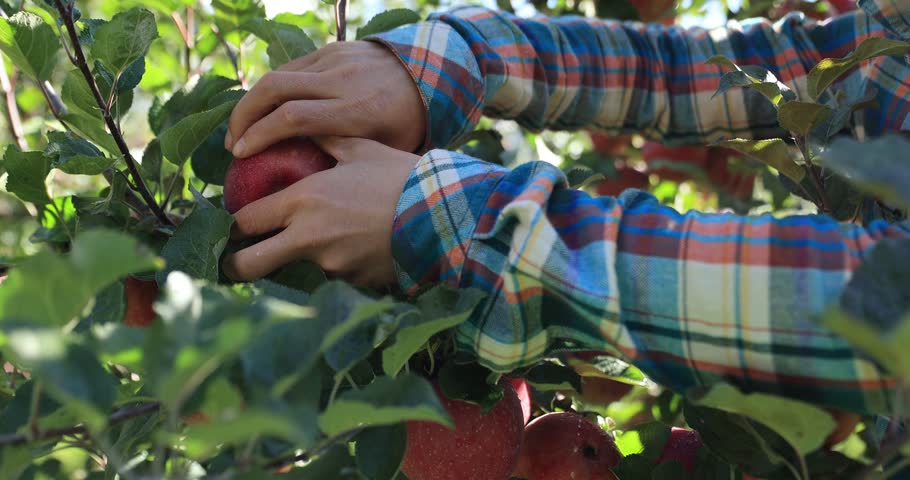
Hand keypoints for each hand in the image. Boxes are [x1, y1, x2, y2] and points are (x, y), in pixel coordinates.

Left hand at [221, 137, 420, 287]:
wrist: (444, 214)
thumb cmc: (401, 176)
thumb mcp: (362, 148)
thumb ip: (325, 138)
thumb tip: (303, 126)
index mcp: (303, 199)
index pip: (245, 220)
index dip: (234, 225)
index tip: (236, 226)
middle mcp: (308, 237)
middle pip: (249, 264)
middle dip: (236, 265)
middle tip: (237, 261)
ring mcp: (330, 266)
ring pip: (295, 271)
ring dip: (300, 262)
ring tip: (325, 245)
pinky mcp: (353, 283)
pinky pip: (335, 277)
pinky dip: (340, 267)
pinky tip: (360, 251)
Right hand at [225, 41, 425, 157]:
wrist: (430, 74)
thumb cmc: (407, 123)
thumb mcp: (385, 150)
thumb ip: (350, 162)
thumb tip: (313, 192)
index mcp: (356, 111)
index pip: (294, 117)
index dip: (261, 134)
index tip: (241, 155)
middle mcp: (341, 81)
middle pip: (276, 89)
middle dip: (244, 116)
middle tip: (231, 144)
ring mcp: (334, 60)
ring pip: (278, 75)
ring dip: (251, 102)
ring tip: (240, 130)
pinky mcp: (332, 48)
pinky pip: (291, 67)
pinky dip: (271, 90)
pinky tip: (262, 110)